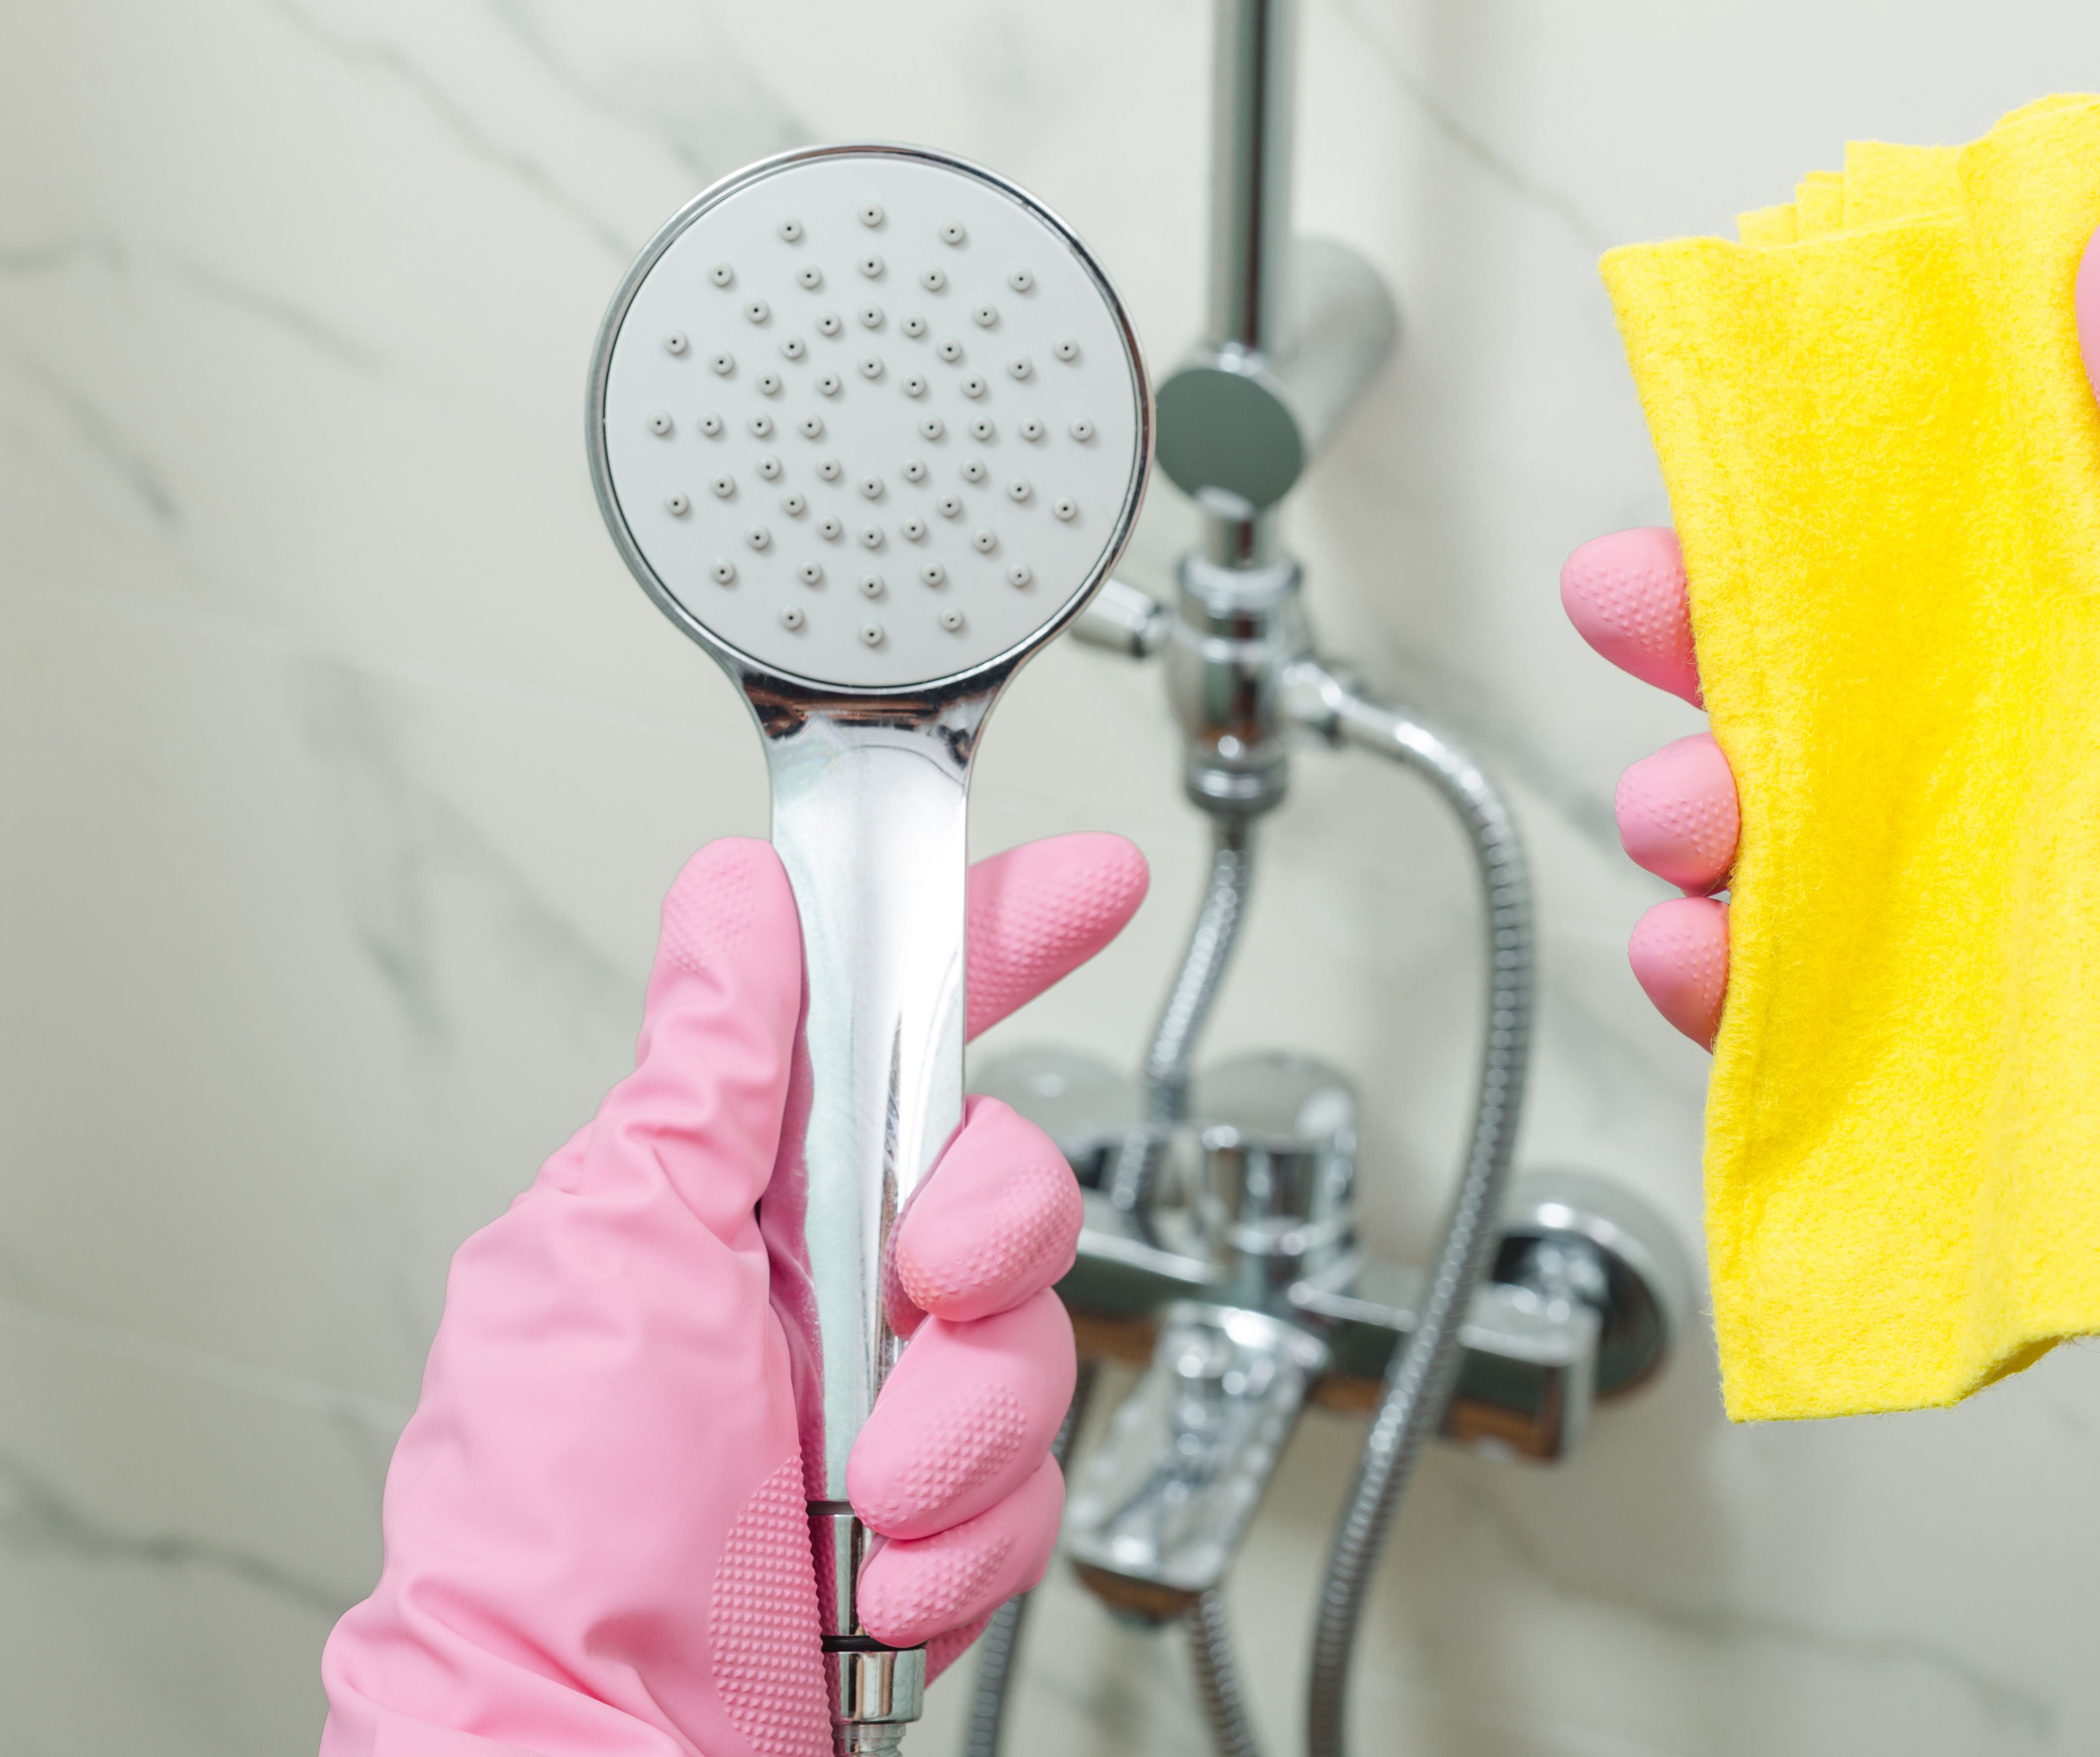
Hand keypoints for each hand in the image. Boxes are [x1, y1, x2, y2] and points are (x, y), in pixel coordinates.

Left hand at [319, 832, 1147, 1756]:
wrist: (592, 1756)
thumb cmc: (556, 1544)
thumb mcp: (613, 1263)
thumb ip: (703, 1077)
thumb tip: (732, 901)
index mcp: (727, 1201)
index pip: (876, 1029)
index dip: (992, 943)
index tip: (1087, 886)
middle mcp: (814, 1290)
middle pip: (1002, 1179)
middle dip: (989, 1236)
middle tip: (922, 1292)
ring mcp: (880, 1405)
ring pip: (1032, 1341)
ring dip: (965, 1427)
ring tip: (867, 1502)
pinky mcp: (936, 1519)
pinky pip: (1034, 1485)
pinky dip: (968, 1541)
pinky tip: (885, 1578)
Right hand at [1568, 203, 2099, 1751]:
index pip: (1920, 577)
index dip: (1804, 523)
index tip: (1716, 479)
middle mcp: (2029, 805)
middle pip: (1813, 704)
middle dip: (1697, 647)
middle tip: (1630, 609)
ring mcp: (1976, 942)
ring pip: (1773, 854)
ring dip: (1689, 811)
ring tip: (1685, 814)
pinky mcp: (1940, 1070)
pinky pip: (1781, 1013)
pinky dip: (1711, 981)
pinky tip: (1695, 950)